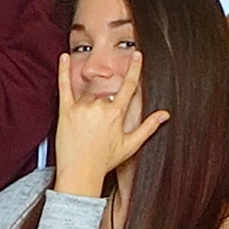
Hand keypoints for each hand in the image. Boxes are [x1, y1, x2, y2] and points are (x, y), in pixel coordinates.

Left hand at [51, 50, 169, 200]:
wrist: (80, 173)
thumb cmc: (104, 161)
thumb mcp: (131, 145)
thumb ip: (149, 127)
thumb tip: (165, 114)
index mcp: (116, 113)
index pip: (129, 86)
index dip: (135, 69)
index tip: (137, 55)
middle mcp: (100, 107)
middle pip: (103, 96)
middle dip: (101, 108)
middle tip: (96, 130)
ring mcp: (82, 107)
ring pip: (87, 97)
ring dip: (87, 107)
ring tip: (84, 128)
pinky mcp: (66, 110)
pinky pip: (64, 86)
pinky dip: (63, 71)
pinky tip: (63, 58)